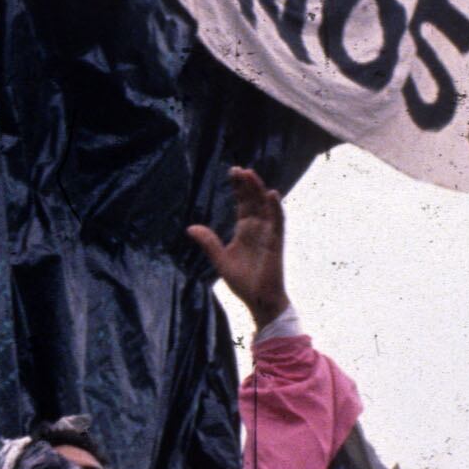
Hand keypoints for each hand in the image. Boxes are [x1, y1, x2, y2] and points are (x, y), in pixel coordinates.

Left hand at [185, 165, 290, 328]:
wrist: (259, 299)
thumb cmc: (243, 282)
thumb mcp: (221, 260)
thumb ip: (209, 243)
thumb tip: (190, 227)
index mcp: (244, 231)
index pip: (242, 204)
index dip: (238, 188)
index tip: (233, 172)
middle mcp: (257, 228)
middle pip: (253, 201)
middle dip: (246, 184)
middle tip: (238, 168)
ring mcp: (268, 234)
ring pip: (265, 206)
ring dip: (259, 190)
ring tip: (251, 174)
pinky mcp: (276, 242)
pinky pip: (278, 222)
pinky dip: (276, 208)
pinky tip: (271, 194)